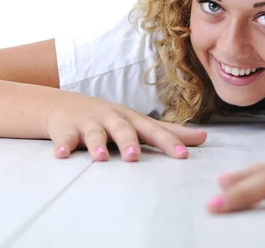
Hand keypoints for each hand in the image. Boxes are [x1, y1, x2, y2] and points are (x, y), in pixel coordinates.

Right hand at [44, 93, 206, 161]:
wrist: (67, 106)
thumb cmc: (111, 118)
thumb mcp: (139, 122)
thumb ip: (170, 132)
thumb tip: (204, 137)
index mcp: (133, 120)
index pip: (154, 131)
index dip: (168, 142)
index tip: (183, 155)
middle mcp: (113, 119)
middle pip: (123, 129)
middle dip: (129, 142)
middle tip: (134, 157)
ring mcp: (89, 124)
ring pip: (94, 134)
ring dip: (97, 145)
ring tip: (100, 158)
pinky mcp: (67, 131)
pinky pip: (65, 139)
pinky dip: (62, 146)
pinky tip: (61, 155)